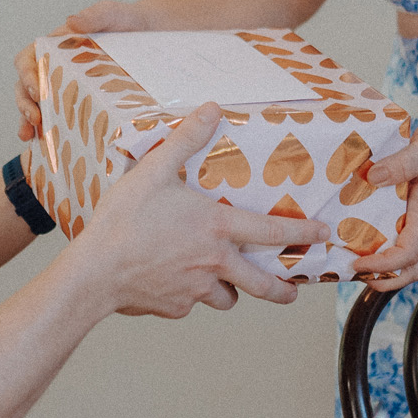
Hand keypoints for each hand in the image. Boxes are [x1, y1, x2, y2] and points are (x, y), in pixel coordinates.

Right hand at [12, 1, 154, 142]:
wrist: (152, 37)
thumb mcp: (113, 14)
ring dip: (28, 121)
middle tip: (35, 119)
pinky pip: (59, 118)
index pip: (28, 59)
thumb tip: (71, 22)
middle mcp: (55, 68)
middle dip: (24, 104)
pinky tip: (46, 145)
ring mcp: (66, 87)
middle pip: (26, 87)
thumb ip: (95, 14)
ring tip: (30, 136)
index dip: (26, 74)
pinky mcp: (80, 103)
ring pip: (36, 105)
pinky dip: (49, 132)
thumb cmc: (128, 23)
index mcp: (56, 47)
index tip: (35, 88)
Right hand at [68, 104, 328, 316]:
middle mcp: (215, 263)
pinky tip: (169, 281)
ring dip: (228, 290)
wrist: (94, 272)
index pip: (272, 231)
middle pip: (263, 285)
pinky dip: (187, 296)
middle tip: (290, 290)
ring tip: (217, 280)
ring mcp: (196, 290)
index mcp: (216, 228)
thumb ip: (184, 141)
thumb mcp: (152, 171)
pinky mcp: (176, 308)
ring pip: (226, 298)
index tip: (323, 233)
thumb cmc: (122, 221)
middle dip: (282, 290)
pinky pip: (189, 304)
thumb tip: (211, 110)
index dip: (302, 231)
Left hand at [346, 108, 417, 292]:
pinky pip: (394, 237)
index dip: (385, 265)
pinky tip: (353, 233)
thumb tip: (372, 177)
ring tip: (350, 260)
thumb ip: (403, 162)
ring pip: (403, 258)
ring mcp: (414, 219)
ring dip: (381, 268)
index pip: (409, 253)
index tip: (359, 262)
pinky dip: (377, 245)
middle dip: (385, 278)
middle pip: (410, 268)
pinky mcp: (408, 211)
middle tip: (353, 271)